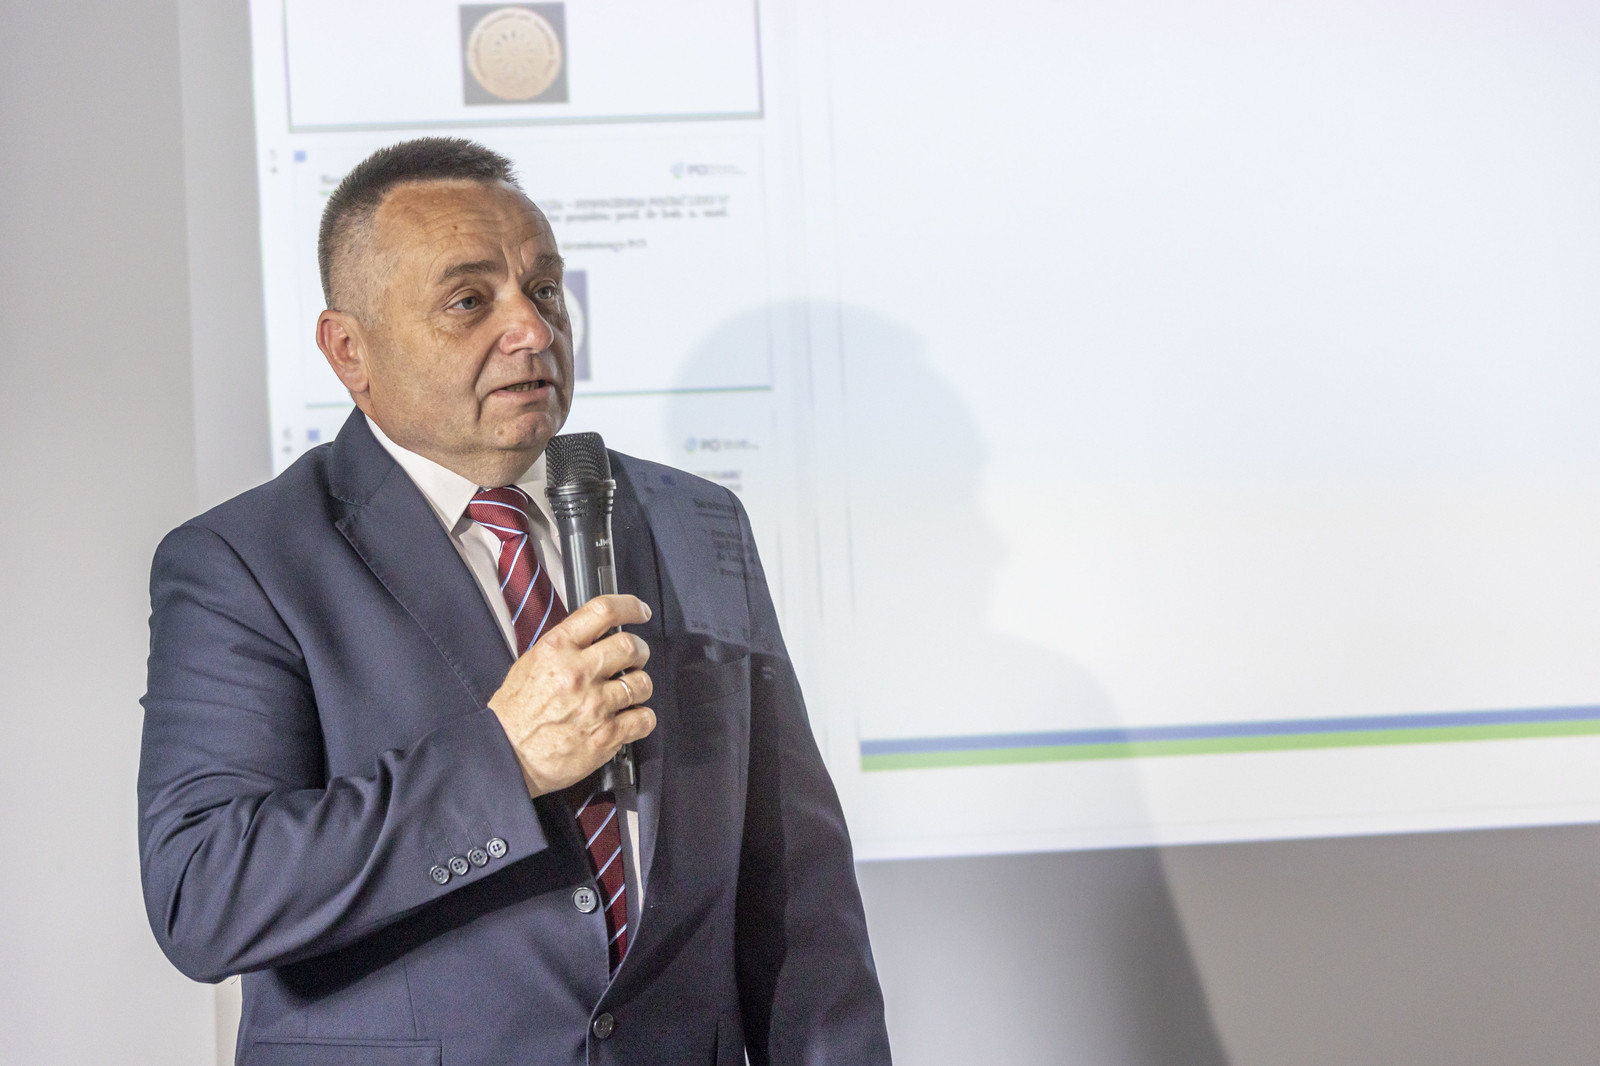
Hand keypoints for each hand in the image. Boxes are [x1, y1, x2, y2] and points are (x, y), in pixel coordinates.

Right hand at [487, 594, 656, 796]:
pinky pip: (644, 718)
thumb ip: (564, 646)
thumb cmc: (514, 713)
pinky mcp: (606, 735)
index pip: (603, 611)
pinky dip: (642, 718)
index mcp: (557, 649)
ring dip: (640, 687)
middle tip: (635, 660)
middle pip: (631, 646)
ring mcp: (594, 705)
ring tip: (627, 693)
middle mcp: (578, 672)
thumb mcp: (530, 663)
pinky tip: (629, 719)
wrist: (505, 756)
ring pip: (642, 683)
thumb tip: (595, 635)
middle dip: (639, 652)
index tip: (641, 611)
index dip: (630, 607)